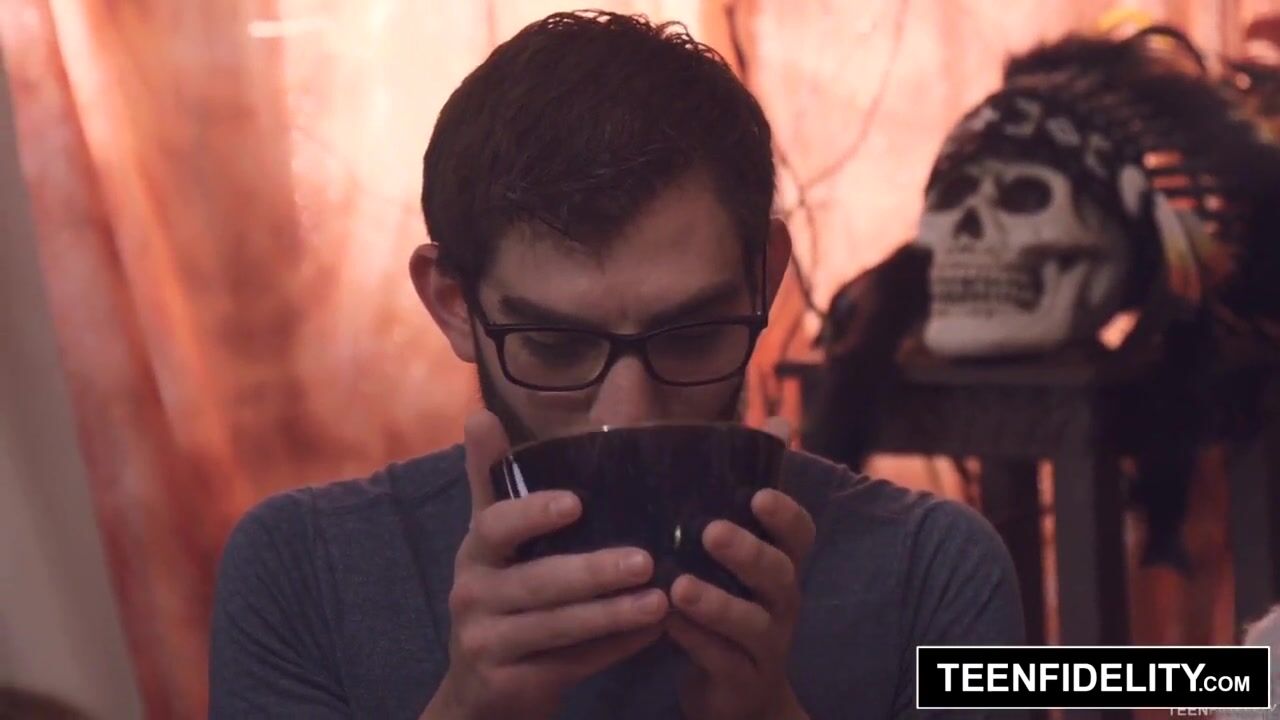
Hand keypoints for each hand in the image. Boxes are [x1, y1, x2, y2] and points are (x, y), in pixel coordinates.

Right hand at [421, 410, 667, 719]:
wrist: (481, 688)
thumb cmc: (501, 596)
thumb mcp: (493, 541)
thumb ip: (494, 479)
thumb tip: (480, 411)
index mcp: (475, 551)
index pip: (495, 524)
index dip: (532, 513)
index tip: (576, 502)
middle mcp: (471, 594)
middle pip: (537, 582)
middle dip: (592, 572)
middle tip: (645, 560)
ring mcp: (486, 643)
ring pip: (557, 628)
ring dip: (613, 615)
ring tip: (661, 602)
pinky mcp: (508, 684)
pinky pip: (570, 665)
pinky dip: (613, 650)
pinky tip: (654, 634)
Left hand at [665, 483, 816, 719]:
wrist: (740, 697)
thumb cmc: (727, 616)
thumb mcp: (730, 575)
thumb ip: (717, 531)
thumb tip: (692, 464)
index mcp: (781, 569)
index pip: (800, 537)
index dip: (787, 516)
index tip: (760, 495)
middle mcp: (782, 604)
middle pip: (779, 575)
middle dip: (749, 553)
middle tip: (713, 532)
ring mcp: (768, 645)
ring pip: (752, 622)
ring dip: (717, 603)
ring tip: (680, 587)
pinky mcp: (744, 680)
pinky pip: (723, 659)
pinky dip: (696, 640)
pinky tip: (668, 623)